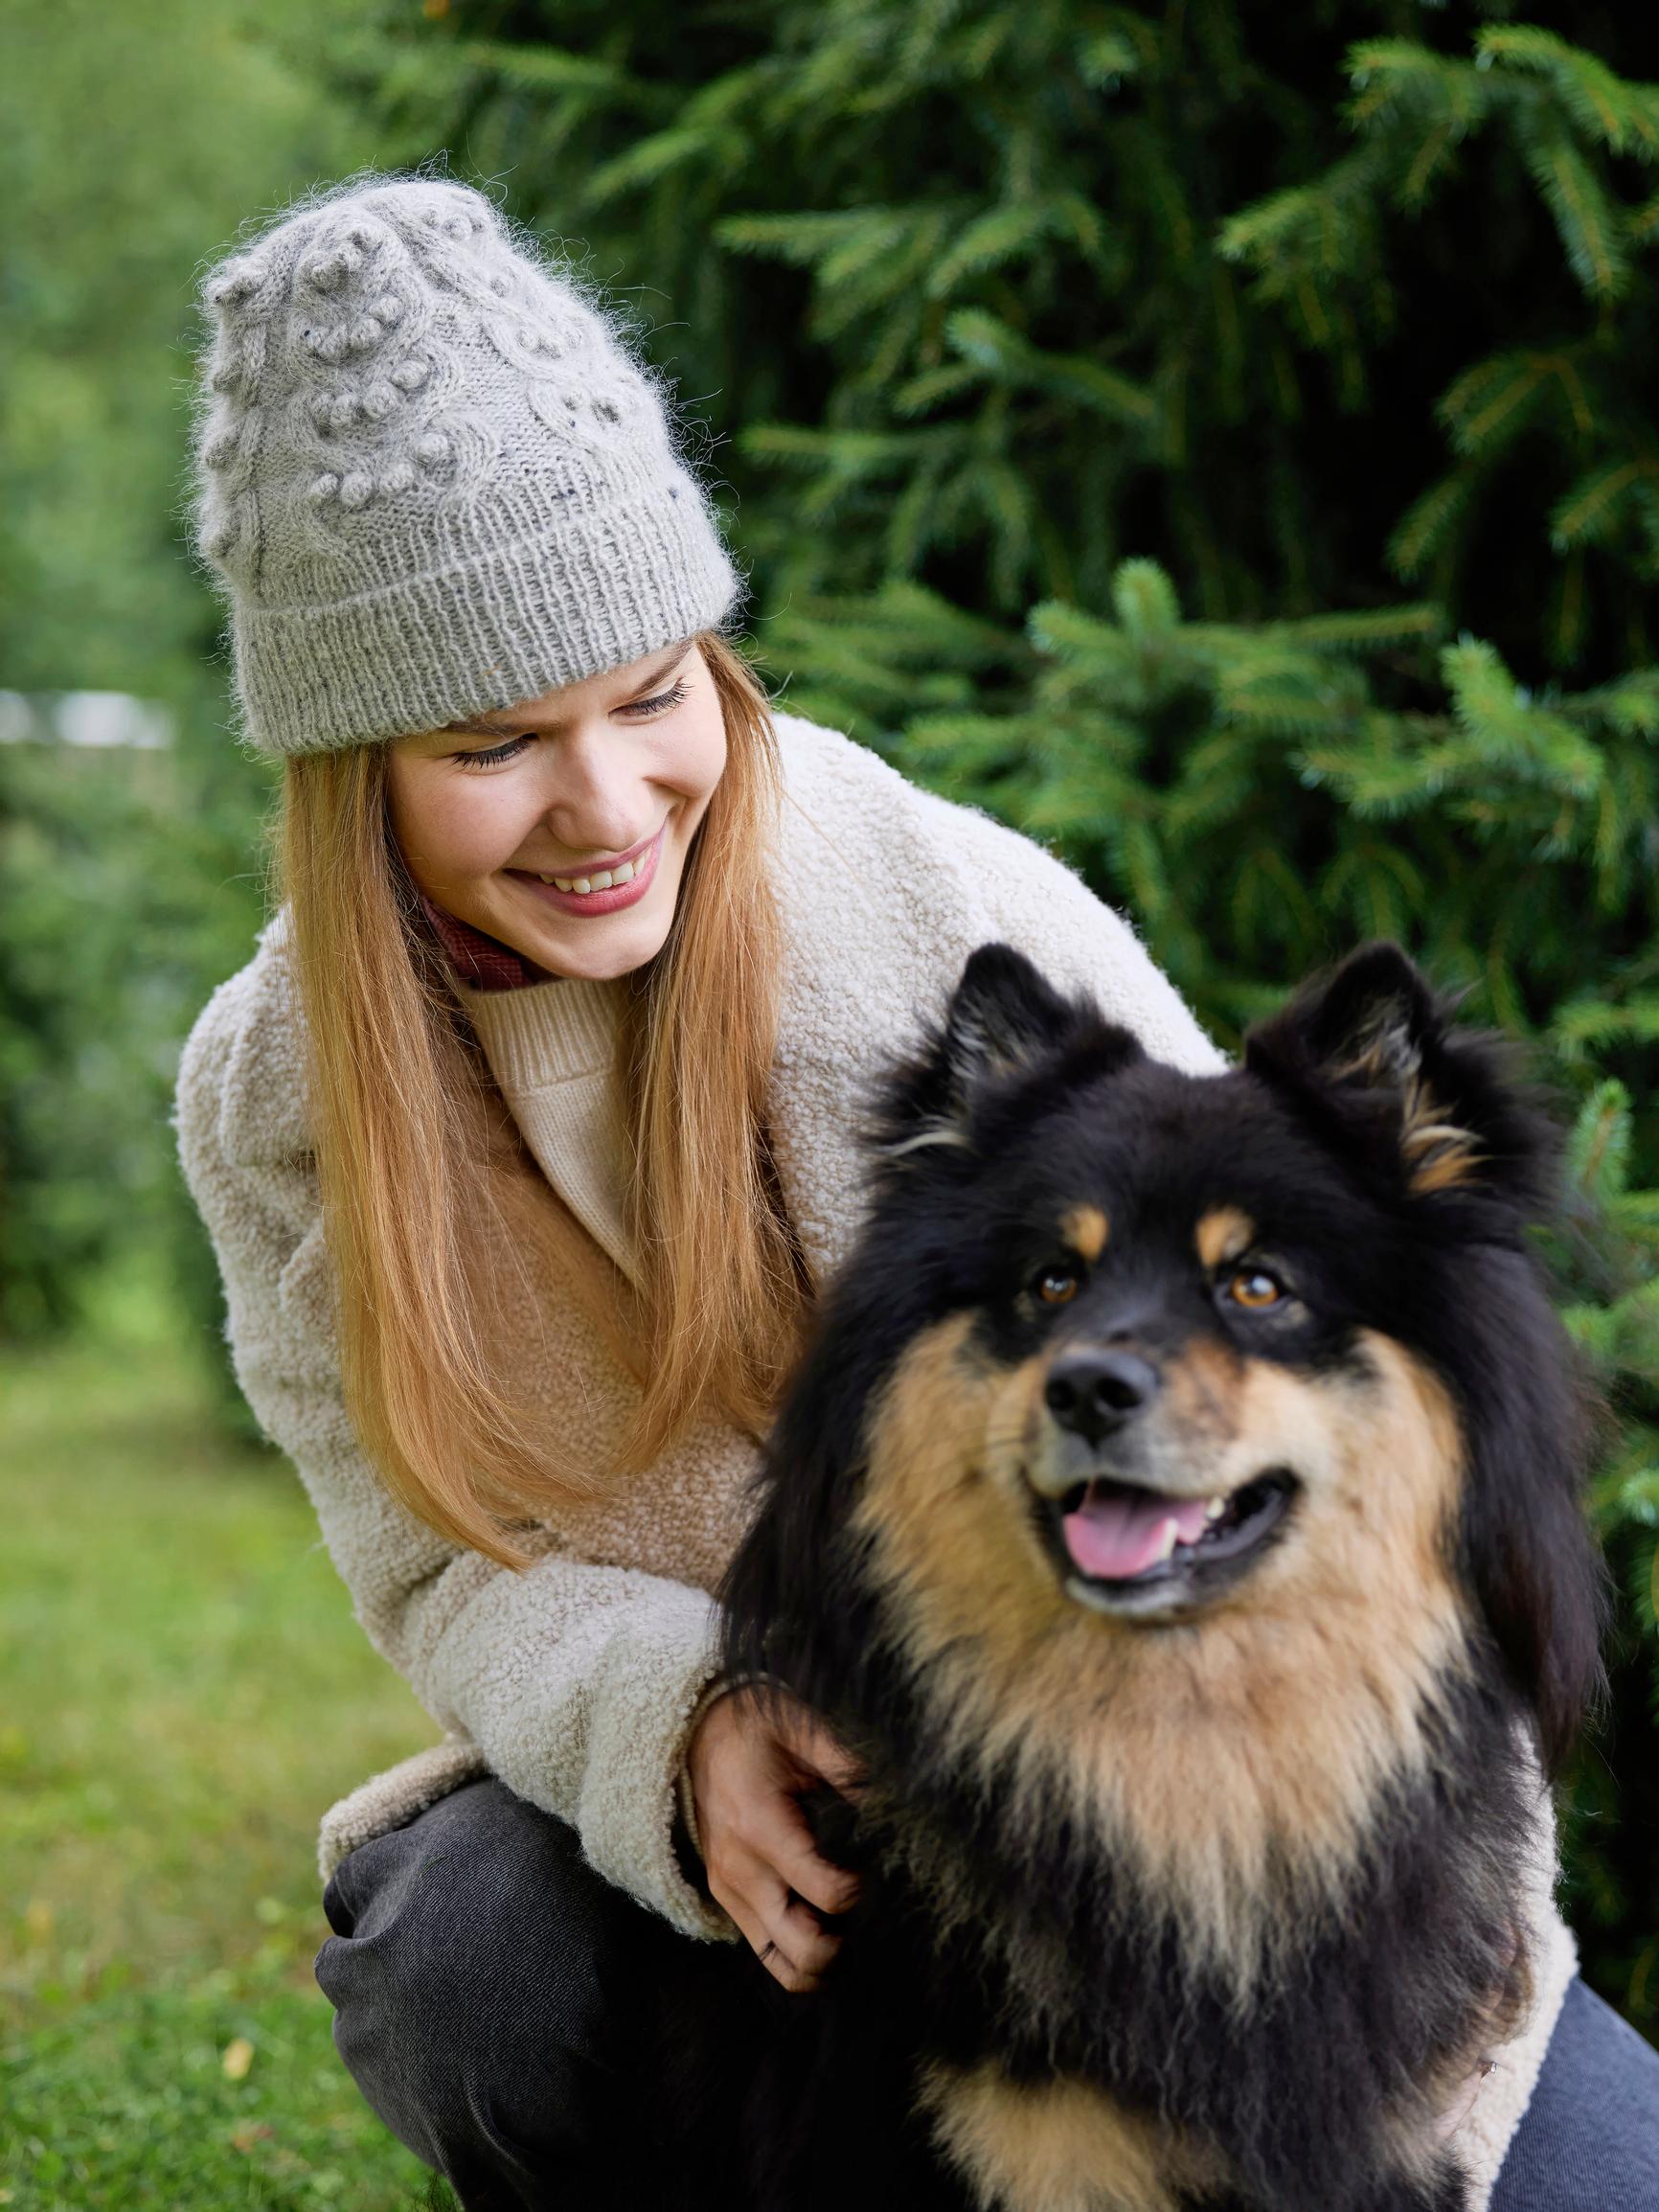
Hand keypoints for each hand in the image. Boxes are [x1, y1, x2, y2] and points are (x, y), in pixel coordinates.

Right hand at [686, 1684, 864, 1992]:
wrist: (697, 1732)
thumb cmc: (757, 1729)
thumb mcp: (804, 1730)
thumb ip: (847, 1765)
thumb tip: (890, 1800)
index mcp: (761, 1826)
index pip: (826, 1894)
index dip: (862, 1891)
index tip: (872, 1869)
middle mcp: (741, 1869)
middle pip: (803, 1947)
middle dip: (844, 1944)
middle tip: (866, 1915)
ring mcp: (729, 1889)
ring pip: (782, 1964)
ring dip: (821, 1960)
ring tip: (848, 1934)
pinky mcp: (725, 1897)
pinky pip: (763, 1950)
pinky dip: (796, 1955)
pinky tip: (823, 1931)